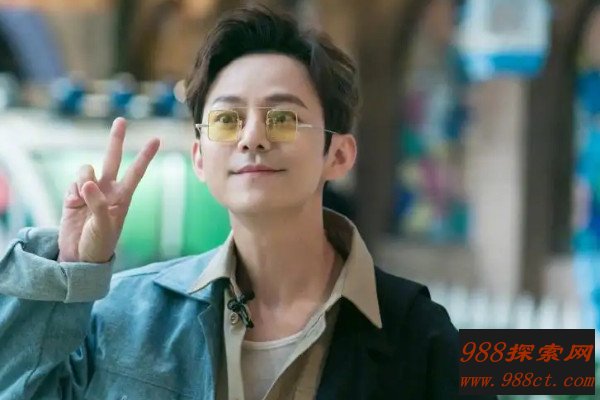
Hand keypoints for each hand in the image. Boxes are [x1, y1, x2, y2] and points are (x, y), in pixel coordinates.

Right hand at [57, 118, 159, 262]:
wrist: (79, 257)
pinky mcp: (73, 196)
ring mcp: (90, 191)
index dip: (145, 156)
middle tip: (121, 120)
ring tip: (82, 198)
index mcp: (123, 197)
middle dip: (116, 140)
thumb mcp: (104, 226)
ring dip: (83, 177)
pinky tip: (73, 204)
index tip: (156, 139)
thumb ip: (97, 203)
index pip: (136, 172)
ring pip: (86, 169)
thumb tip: (87, 182)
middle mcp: (108, 190)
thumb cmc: (99, 245)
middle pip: (113, 159)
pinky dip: (71, 190)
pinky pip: (72, 182)